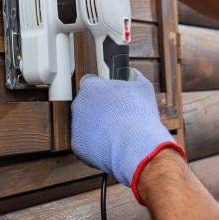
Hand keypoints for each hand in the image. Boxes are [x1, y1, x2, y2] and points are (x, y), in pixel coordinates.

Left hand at [71, 69, 185, 201]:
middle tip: (116, 116)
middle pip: (85, 104)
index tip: (110, 95)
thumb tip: (132, 73)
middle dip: (98, 109)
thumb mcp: (143, 87)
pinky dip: (95, 145)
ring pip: (85, 124)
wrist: (136, 146)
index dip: (100, 88)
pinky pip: (85, 143)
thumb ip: (133, 76)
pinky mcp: (77, 145)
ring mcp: (76, 126)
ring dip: (96, 127)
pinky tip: (110, 145)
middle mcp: (78, 104)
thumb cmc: (139, 115)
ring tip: (116, 133)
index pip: (89, 82)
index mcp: (90, 87)